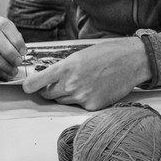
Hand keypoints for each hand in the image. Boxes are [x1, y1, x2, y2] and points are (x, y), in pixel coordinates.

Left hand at [21, 37, 150, 109]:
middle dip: (49, 90)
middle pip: (47, 95)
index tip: (27, 87)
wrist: (133, 61)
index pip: (36, 83)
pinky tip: (94, 88)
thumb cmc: (108, 53)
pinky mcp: (92, 106)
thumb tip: (49, 78)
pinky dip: (82, 100)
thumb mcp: (80, 55)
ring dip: (65, 95)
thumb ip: (63, 68)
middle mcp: (72, 84)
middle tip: (58, 83)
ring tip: (81, 83)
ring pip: (62, 101)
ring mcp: (82, 97)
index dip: (29, 86)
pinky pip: (78, 106)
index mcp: (66, 67)